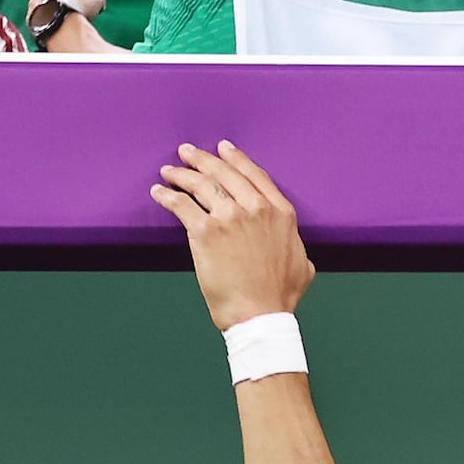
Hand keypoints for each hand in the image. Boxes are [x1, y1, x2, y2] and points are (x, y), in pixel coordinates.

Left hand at [152, 138, 312, 318]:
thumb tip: (300, 252)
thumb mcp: (303, 266)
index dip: (236, 159)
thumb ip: (297, 248)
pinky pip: (181, 204)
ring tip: (169, 171)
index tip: (223, 149)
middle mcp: (255, 208)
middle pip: (224, 173)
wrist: (260, 315)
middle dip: (202, 159)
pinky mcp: (205, 231)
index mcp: (280, 213)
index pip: (254, 175)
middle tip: (187, 153)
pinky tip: (159, 193)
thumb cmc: (280, 297)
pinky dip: (167, 196)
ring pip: (201, 184)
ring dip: (181, 174)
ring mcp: (229, 217)